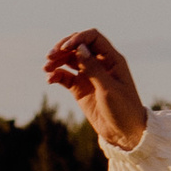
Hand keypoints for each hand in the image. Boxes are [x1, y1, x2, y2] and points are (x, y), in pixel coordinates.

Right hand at [44, 27, 147, 149]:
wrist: (124, 133)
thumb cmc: (124, 109)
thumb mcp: (108, 89)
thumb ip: (93, 68)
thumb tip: (79, 48)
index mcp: (112, 59)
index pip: (93, 38)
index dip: (78, 38)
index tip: (65, 48)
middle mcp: (100, 63)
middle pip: (78, 45)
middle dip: (63, 48)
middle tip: (50, 56)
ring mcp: (89, 75)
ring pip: (69, 60)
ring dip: (56, 60)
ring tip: (46, 68)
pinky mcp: (80, 87)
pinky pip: (65, 76)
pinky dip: (56, 75)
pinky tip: (50, 79)